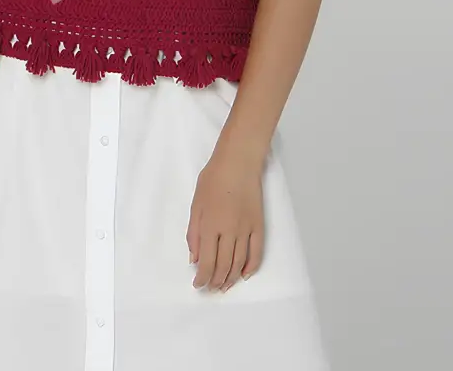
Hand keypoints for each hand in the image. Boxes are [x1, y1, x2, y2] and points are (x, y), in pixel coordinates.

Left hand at [186, 147, 264, 291]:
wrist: (238, 162)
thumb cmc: (213, 179)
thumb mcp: (196, 203)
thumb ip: (193, 233)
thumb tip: (194, 258)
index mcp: (210, 226)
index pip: (206, 262)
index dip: (202, 278)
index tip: (198, 284)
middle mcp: (229, 231)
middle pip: (223, 266)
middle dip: (215, 281)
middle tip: (210, 288)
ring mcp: (246, 229)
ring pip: (239, 263)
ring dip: (231, 278)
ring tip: (224, 286)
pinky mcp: (259, 225)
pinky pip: (257, 253)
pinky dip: (251, 267)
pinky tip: (243, 275)